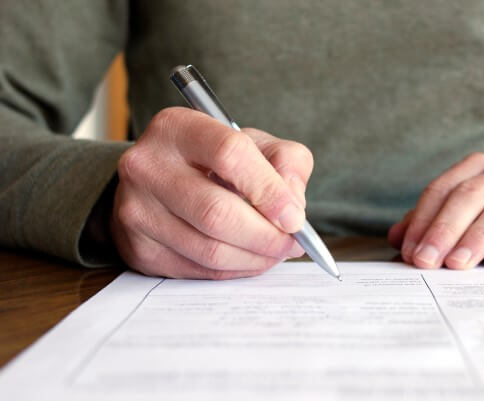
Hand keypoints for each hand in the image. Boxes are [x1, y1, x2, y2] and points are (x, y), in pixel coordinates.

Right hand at [110, 107, 312, 278]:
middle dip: (267, 235)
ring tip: (277, 250)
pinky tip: (251, 258)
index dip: (269, 190)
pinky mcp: (140, 249)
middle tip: (293, 242)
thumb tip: (293, 206)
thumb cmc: (214, 160)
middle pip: (217, 212)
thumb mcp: (254, 143)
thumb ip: (286, 161)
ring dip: (256, 258)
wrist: (158, 182)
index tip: (295, 216)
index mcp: (177, 128)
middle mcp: (147, 166)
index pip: (229, 154)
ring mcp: (137, 210)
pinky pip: (200, 271)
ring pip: (210, 250)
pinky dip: (237, 270)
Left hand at [388, 153, 483, 268]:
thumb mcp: (467, 219)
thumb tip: (396, 238)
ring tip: (458, 263)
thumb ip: (433, 224)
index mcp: (480, 168)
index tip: (410, 250)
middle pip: (471, 194)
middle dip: (445, 229)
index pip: (444, 188)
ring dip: (477, 237)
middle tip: (427, 260)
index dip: (424, 219)